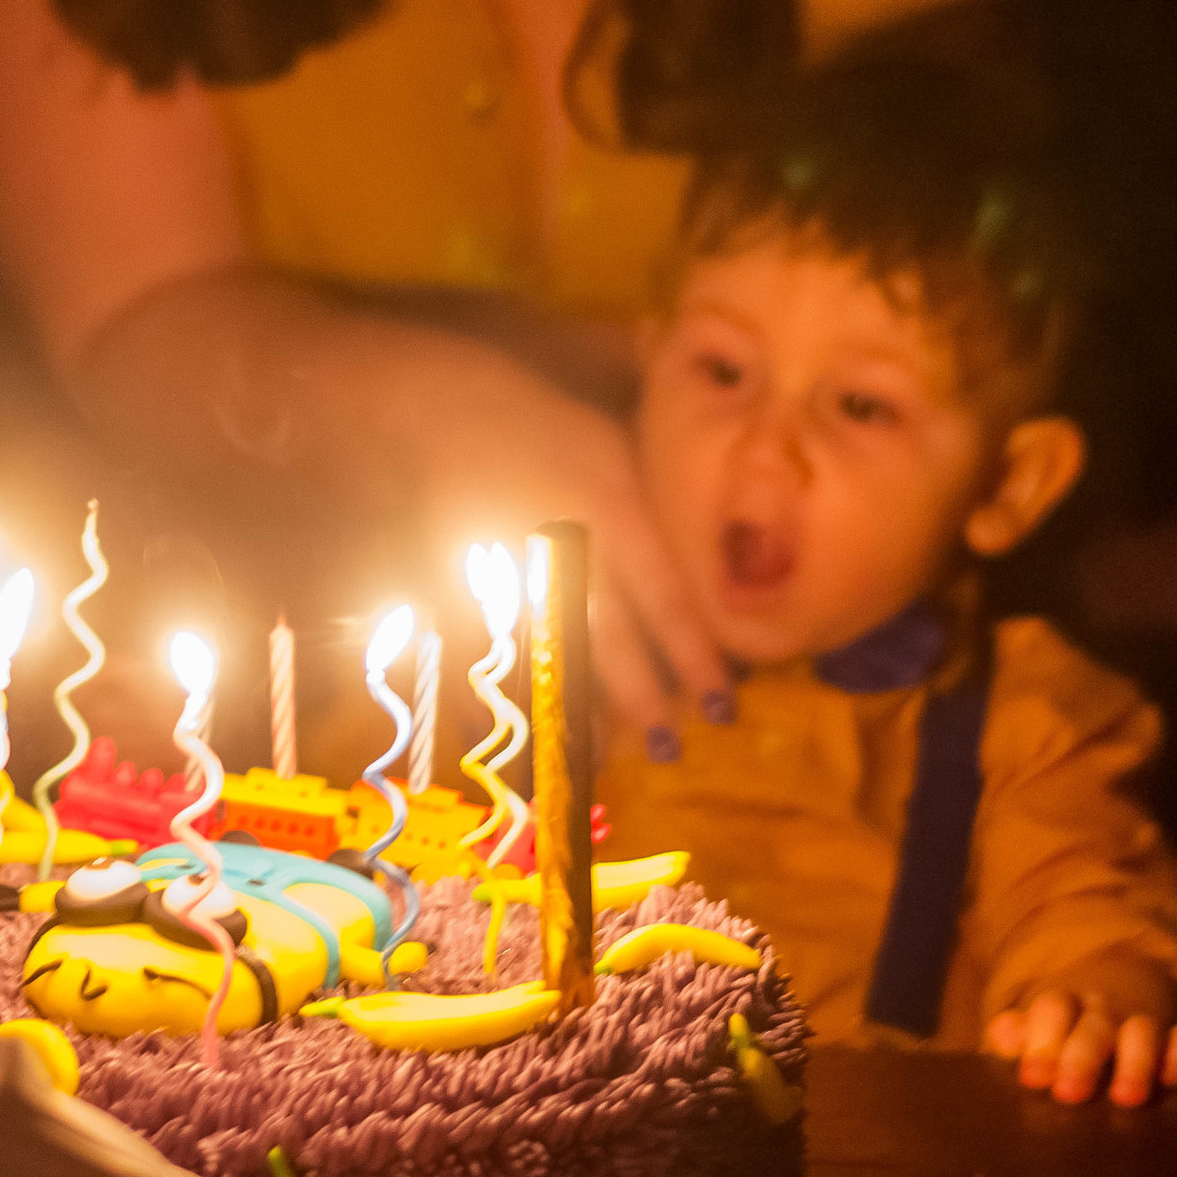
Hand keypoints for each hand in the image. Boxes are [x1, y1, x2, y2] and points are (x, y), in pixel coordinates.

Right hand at [420, 373, 724, 761]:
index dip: (695, 656)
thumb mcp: (621, 449)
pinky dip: (489, 701)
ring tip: (598, 759)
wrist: (452, 417)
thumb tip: (723, 555)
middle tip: (670, 748)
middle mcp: (566, 552)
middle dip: (640, 698)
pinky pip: (479, 658)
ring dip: (573, 714)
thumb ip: (662, 508)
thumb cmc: (552, 433)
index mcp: (613, 515)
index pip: (665, 598)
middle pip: (608, 639)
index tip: (721, 705)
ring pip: (547, 657)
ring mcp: (509, 576)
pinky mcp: (462, 592)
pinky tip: (508, 738)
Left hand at [985, 989, 1176, 1107]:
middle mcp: (1105, 1009)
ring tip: (1126, 1098)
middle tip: (1069, 1094)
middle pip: (1094, 1026)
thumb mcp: (1040, 1024)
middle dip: (1082, 1059)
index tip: (1033, 1079)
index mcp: (1066, 1004)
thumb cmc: (1070, 1021)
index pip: (1052, 1011)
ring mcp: (1144, 1019)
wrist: (1124, 979)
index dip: (1041, 1043)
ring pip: (1142, 1032)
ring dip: (1135, 1062)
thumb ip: (1019, 1034)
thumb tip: (1000, 1036)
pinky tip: (1173, 1077)